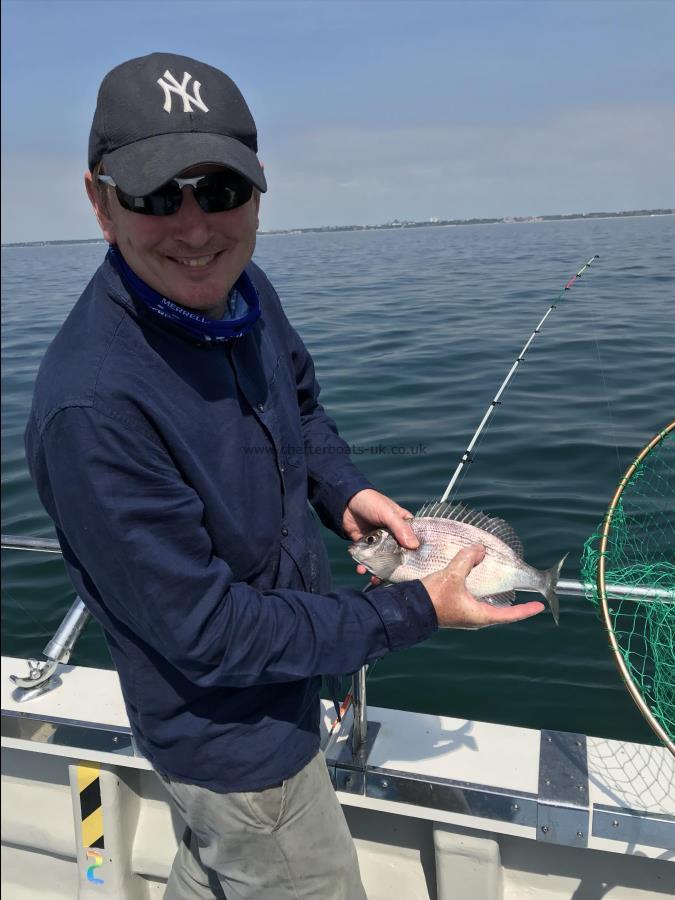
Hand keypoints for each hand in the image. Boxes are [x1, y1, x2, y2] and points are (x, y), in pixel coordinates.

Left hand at [343, 489, 418, 578]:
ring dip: (379, 570)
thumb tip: (414, 546)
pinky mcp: (366, 546)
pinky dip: (365, 566)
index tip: (419, 568)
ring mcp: (379, 541)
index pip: (414, 541)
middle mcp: (393, 535)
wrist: (345, 501)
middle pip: (399, 554)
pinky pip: (367, 559)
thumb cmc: (370, 502)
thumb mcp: (388, 513)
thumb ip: (400, 528)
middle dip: (396, 567)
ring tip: (375, 578)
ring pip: (383, 559)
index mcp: (403, 525)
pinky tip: (361, 569)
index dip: (417, 554)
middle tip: (396, 579)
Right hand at [422, 544, 544, 628]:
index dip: (526, 610)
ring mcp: (464, 615)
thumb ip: (468, 560)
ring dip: (495, 597)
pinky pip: (474, 602)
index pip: (510, 614)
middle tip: (524, 596)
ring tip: (502, 586)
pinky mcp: (455, 610)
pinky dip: (480, 593)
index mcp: (480, 615)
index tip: (539, 606)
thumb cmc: (432, 598)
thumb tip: (480, 549)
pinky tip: (477, 583)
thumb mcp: (452, 576)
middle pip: (500, 611)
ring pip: (486, 606)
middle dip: (512, 603)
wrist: (409, 608)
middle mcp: (474, 618)